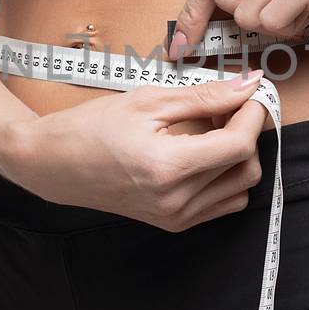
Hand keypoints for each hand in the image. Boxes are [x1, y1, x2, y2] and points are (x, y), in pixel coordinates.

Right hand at [0, 72, 267, 231]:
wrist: (53, 164)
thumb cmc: (92, 127)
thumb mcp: (148, 101)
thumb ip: (205, 97)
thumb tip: (249, 85)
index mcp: (168, 168)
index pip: (240, 144)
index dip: (254, 114)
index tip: (251, 93)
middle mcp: (176, 201)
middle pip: (247, 167)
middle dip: (248, 132)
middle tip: (227, 106)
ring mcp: (176, 217)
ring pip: (241, 188)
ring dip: (239, 156)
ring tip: (212, 129)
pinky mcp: (174, 223)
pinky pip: (223, 203)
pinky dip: (226, 176)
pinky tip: (204, 153)